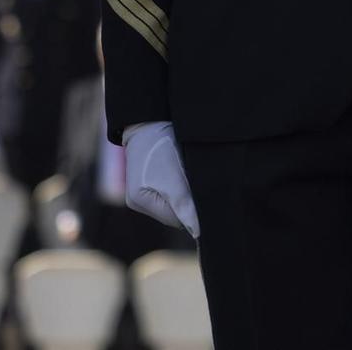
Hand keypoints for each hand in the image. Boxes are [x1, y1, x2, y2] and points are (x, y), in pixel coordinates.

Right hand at [122, 121, 197, 237]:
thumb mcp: (173, 179)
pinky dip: (184, 183)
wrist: (152, 117)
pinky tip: (189, 171)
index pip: (175, 220)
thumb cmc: (159, 146)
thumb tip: (197, 233)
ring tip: (196, 177)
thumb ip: (184, 206)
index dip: (194, 214)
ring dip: (188, 192)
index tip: (211, 203)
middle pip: (176, 211)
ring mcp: (147, 187)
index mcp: (140, 201)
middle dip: (191, 203)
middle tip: (206, 187)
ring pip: (177, 200)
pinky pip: (174, 188)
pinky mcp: (155, 176)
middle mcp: (142, 198)